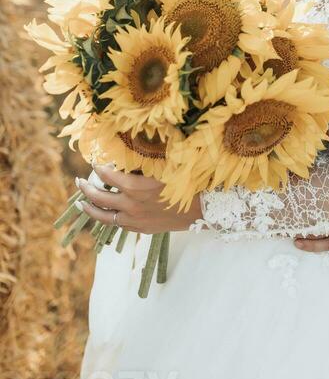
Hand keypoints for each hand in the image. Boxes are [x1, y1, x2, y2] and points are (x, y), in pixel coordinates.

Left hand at [75, 163, 201, 233]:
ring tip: (80, 203)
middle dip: (85, 188)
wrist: (199, 210)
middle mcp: (130, 204)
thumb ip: (143, 162)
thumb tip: (128, 149)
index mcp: (135, 186)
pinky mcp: (138, 228)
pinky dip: (107, 217)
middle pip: (98, 197)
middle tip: (78, 181)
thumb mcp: (164, 167)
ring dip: (89, 207)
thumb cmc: (183, 183)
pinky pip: (117, 224)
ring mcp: (133, 219)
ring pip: (103, 215)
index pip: (106, 175)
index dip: (98, 167)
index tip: (93, 162)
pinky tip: (104, 214)